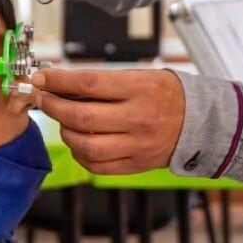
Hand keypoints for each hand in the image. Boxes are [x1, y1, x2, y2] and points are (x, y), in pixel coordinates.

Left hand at [32, 68, 184, 173]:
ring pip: (86, 145)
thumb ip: (104, 82)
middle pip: (82, 116)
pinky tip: (79, 142)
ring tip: (64, 121)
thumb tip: (61, 84)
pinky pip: (97, 166)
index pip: (89, 83)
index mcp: (140, 89)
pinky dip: (80, 154)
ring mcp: (137, 145)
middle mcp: (138, 118)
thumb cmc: (166, 94)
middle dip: (53, 106)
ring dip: (65, 132)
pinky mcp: (136, 165)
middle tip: (43, 99)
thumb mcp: (140, 76)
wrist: (201, 122)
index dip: (58, 81)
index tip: (42, 77)